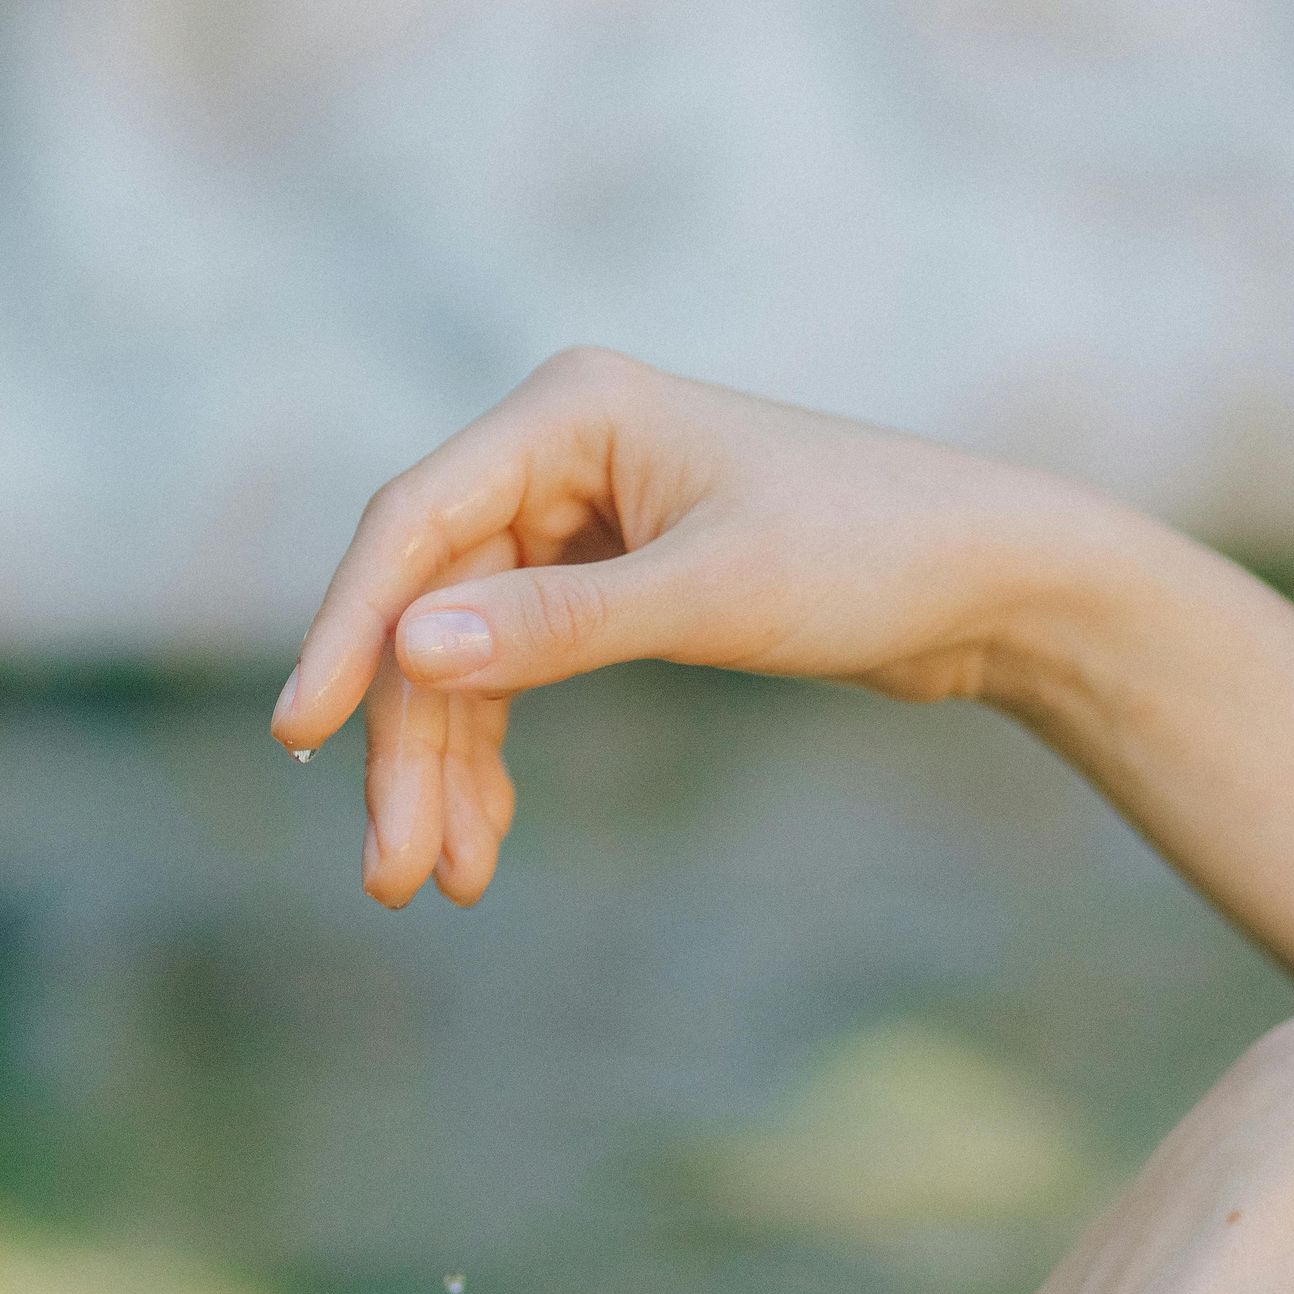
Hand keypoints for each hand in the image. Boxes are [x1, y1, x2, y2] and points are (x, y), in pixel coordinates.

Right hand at [271, 348, 1066, 906]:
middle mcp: (561, 452)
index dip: (347, 631)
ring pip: (466, 653)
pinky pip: (518, 669)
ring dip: (446, 767)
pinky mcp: (616, 581)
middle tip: (392, 873)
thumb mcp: (716, 595)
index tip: (300, 737)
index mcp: (572, 410)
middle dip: (408, 743)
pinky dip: (497, 755)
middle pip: (431, 605)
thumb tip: (412, 651)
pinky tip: (486, 842)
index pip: (415, 522)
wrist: (993, 581)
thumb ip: (563, 627)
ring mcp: (584, 519)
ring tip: (436, 883)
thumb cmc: (873, 556)